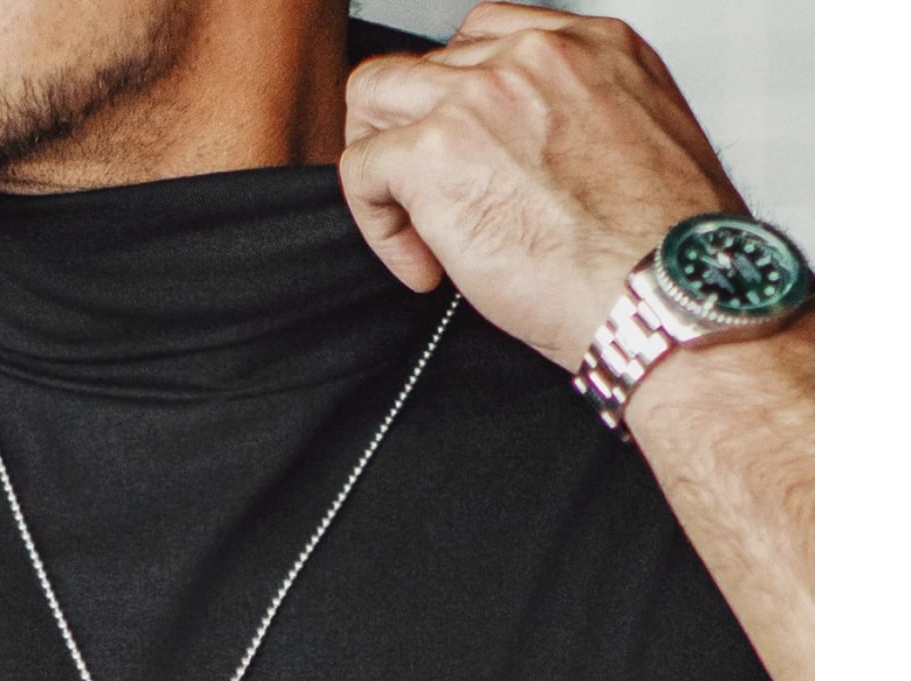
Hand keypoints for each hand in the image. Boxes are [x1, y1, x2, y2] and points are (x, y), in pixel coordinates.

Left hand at [340, 2, 746, 372]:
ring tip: (416, 231)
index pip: (486, 42)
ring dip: (384, 170)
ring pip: (375, 99)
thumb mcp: (641, 152)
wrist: (664, 293)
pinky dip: (379, 225)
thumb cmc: (664, 254)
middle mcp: (533, 56)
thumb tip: (525, 164)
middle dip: (412, 135)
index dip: (464, 110)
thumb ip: (579, 130)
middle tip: (426, 202)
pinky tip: (423, 267)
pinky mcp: (435, 151)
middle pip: (424, 66)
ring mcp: (477, 96)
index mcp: (593, 48)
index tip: (474, 165)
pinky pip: (361, 170)